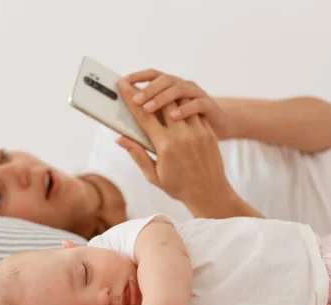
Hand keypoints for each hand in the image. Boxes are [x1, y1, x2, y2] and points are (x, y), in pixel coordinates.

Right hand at [117, 78, 235, 212]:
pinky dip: (182, 105)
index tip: (122, 84)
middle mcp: (182, 135)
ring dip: (165, 95)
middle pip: (161, 102)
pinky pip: (193, 110)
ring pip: (179, 102)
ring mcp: (197, 131)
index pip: (143, 116)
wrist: (210, 193)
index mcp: (165, 146)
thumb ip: (137, 154)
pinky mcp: (208, 131)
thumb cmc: (178, 187)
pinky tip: (174, 105)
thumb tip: (120, 138)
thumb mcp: (153, 175)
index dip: (130, 98)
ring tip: (155, 93)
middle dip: (147, 91)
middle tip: (136, 85)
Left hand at [124, 69, 231, 137]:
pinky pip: (198, 103)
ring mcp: (196, 96)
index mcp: (169, 92)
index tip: (122, 81)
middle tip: (135, 100)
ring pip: (179, 88)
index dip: (138, 77)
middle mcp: (182, 89)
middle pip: (164, 80)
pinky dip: (185, 108)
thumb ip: (143, 132)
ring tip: (148, 107)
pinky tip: (174, 116)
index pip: (152, 78)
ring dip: (162, 97)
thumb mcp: (161, 136)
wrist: (214, 139)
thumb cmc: (184, 140)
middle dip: (148, 89)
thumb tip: (119, 136)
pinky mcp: (209, 107)